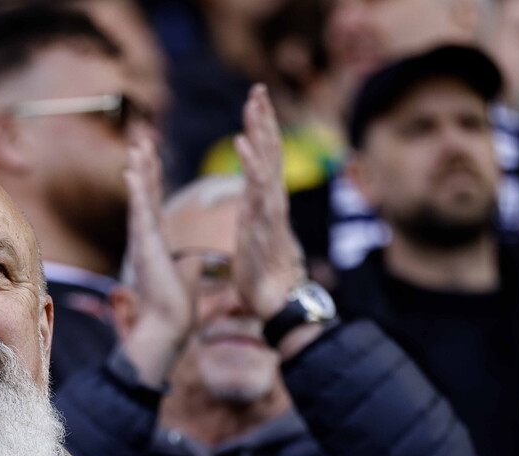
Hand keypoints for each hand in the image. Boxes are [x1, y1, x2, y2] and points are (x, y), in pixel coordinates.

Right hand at [116, 128, 192, 386]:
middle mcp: (146, 239)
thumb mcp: (186, 277)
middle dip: (144, 166)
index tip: (151, 158)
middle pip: (145, 194)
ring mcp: (143, 242)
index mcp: (156, 243)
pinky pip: (141, 212)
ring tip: (137, 145)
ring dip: (138, 171)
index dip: (152, 180)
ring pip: (140, 198)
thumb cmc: (176, 308)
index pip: (154, 204)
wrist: (169, 326)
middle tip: (141, 139)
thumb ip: (190, 264)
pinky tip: (134, 170)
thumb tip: (199, 259)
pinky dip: (138, 190)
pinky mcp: (146, 247)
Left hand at [232, 84, 305, 320]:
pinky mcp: (264, 221)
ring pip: (267, 161)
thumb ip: (253, 227)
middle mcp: (270, 202)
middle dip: (264, 120)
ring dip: (260, 130)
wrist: (277, 304)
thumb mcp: (252, 245)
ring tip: (253, 101)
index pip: (263, 162)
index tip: (253, 107)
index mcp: (263, 206)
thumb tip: (253, 221)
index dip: (259, 134)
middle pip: (270, 152)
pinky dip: (250, 161)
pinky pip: (257, 186)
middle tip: (258, 89)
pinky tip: (241, 139)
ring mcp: (269, 209)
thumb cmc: (264, 280)